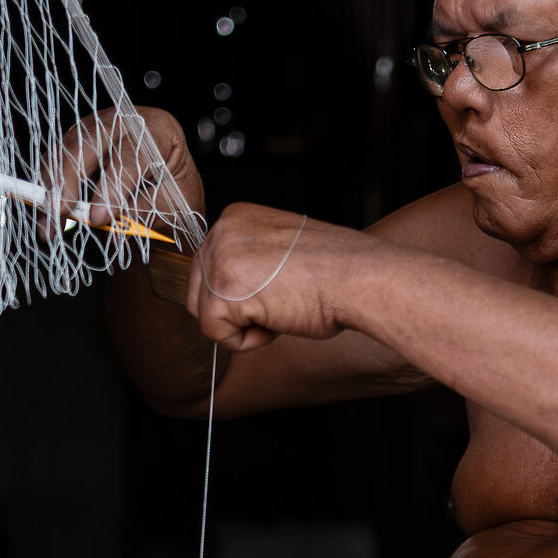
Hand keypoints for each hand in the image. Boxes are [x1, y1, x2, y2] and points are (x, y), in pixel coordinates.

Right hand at [44, 105, 205, 237]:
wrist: (171, 189)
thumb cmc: (178, 194)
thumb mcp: (174, 206)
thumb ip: (142, 210)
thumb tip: (105, 221)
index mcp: (159, 129)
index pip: (131, 154)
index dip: (113, 185)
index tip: (97, 216)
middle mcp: (125, 121)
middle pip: (89, 141)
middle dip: (69, 178)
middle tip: (59, 211)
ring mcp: (98, 128)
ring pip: (66, 150)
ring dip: (52, 187)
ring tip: (49, 224)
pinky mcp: (79, 141)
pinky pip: (56, 160)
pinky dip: (48, 187)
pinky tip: (46, 214)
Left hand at [189, 203, 360, 352]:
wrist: (359, 278)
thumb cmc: (335, 270)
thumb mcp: (281, 249)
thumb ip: (249, 259)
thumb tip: (229, 289)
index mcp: (235, 217)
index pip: (209, 266)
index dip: (238, 292)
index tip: (273, 290)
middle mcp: (221, 231)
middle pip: (198, 289)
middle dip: (233, 309)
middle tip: (276, 304)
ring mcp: (220, 259)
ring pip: (205, 313)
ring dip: (241, 325)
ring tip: (279, 310)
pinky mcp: (224, 292)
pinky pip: (216, 333)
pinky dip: (247, 341)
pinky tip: (277, 322)